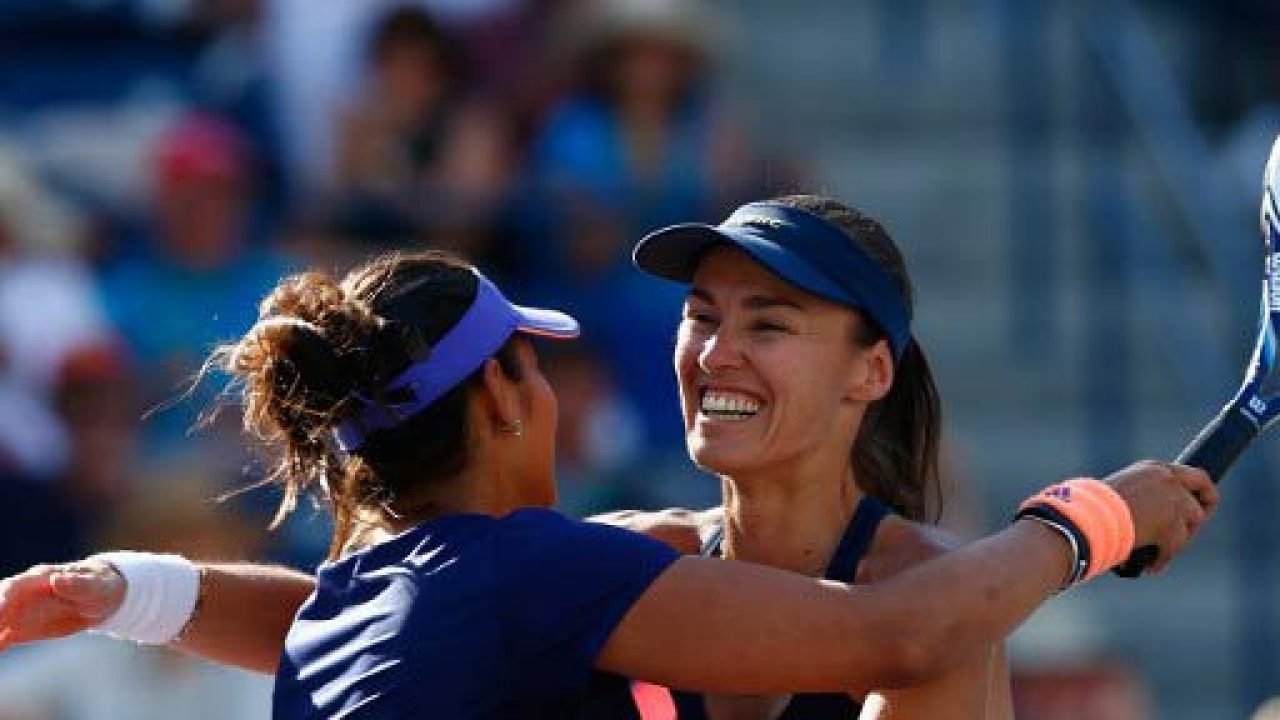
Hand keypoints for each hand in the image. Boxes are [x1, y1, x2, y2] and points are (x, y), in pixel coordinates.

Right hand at [0, 559, 124, 651]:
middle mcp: (22, 594)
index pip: (13, 588)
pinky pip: (1, 639)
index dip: (1, 600)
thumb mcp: (96, 586)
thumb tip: (57, 580)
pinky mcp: (21, 629)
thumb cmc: (100, 586)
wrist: (101, 597)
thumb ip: (78, 584)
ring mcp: (19, 612)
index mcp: (39, 579)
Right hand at [1103, 461, 1217, 572]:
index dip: (1202, 495)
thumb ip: (1146, 499)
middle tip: (1178, 537)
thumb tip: (1157, 521)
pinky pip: (1175, 547)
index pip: (1196, 477)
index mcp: (1155, 468)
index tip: (1199, 509)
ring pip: (1188, 529)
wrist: (1088, 516)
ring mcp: (1173, 502)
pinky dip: (1162, 558)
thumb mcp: (1124, 493)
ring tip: (1155, 555)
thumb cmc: (1093, 506)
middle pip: (1200, 504)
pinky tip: (1148, 565)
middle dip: (1192, 524)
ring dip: (1174, 544)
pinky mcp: (1172, 525)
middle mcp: (1169, 480)